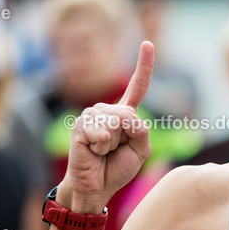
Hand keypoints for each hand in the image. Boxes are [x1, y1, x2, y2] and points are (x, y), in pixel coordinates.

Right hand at [59, 42, 154, 211]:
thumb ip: (142, 131)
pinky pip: (101, 132)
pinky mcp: (80, 125)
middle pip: (129, 114)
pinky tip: (93, 151)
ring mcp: (92, 116)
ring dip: (114, 144)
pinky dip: (102, 146)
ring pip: (116, 123)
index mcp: (125, 114)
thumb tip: (127, 116)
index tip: (148, 43)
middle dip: (128, 138)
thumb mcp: (141, 150)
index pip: (137, 86)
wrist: (97, 186)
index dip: (144, 66)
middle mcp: (108, 110)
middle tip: (115, 150)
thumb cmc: (117, 168)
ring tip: (102, 151)